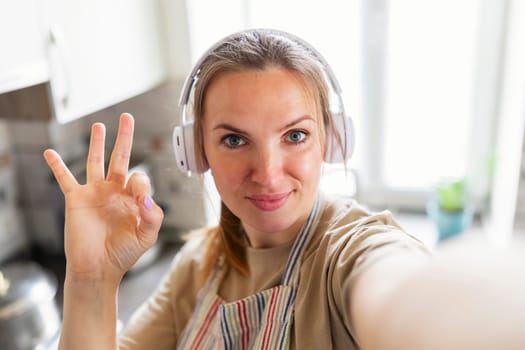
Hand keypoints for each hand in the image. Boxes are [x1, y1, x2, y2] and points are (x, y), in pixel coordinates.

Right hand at [43, 113, 162, 281]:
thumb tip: (148, 197)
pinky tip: (49, 152)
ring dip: (97, 143)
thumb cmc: (124, 253)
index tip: (140, 199)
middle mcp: (114, 191)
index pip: (140, 177)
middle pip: (121, 158)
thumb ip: (154, 216)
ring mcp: (95, 193)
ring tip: (100, 125)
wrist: (99, 268)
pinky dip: (57, 165)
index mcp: (133, 198)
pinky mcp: (76, 199)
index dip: (142, 184)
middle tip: (127, 117)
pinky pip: (65, 178)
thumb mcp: (147, 236)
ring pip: (96, 161)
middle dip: (125, 137)